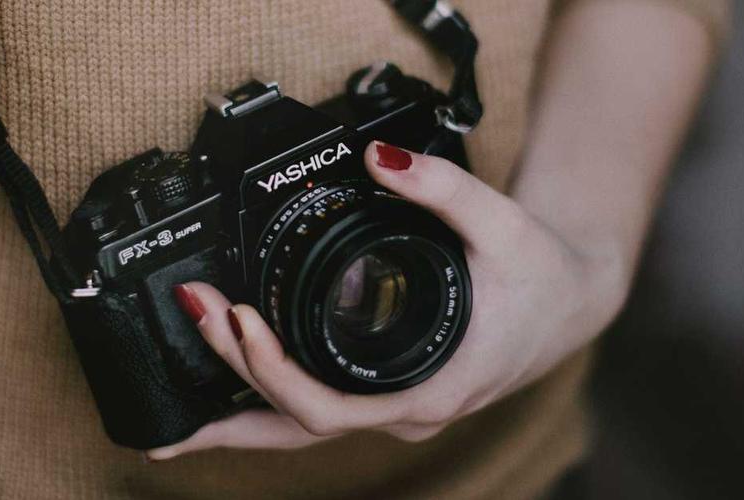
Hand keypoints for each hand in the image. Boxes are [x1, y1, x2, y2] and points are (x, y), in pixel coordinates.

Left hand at [148, 142, 627, 459]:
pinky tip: (227, 397)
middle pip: (299, 426)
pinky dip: (267, 407)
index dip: (273, 372)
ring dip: (239, 415)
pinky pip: (316, 414)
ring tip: (173, 420)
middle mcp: (406, 412)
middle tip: (194, 314)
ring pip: (302, 432)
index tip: (237, 320)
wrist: (571, 301)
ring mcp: (393, 410)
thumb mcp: (504, 224)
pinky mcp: (385, 395)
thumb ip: (444, 188)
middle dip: (234, 381)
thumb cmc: (542, 277)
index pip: (328, 408)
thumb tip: (380, 160)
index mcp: (431, 388)